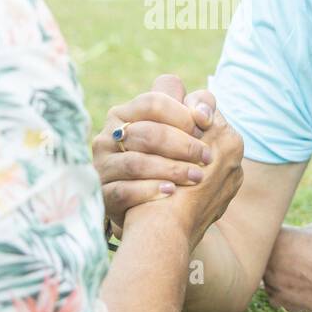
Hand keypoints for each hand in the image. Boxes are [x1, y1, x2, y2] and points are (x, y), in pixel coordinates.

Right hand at [93, 74, 217, 231]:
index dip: (182, 114)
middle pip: (147, 134)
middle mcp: (109, 137)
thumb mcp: (181, 130)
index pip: (153, 103)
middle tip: (207, 157)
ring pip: (135, 164)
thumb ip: (197, 108)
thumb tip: (203, 114)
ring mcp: (103, 166)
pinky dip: (149, 191)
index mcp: (126, 114)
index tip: (206, 128)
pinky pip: (124, 191)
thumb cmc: (169, 158)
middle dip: (183, 145)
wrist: (148, 209)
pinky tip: (171, 192)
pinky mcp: (103, 194)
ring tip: (196, 177)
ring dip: (171, 169)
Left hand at [262, 223, 311, 311]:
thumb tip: (294, 235)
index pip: (265, 233)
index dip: (277, 234)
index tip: (288, 237)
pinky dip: (285, 290)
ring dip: (278, 273)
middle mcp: (266, 260)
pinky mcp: (277, 302)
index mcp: (274, 238)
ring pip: (267, 275)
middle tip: (294, 255)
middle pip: (262, 255)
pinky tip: (303, 287)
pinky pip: (275, 292)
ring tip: (302, 273)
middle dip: (273, 254)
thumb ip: (298, 231)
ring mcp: (269, 283)